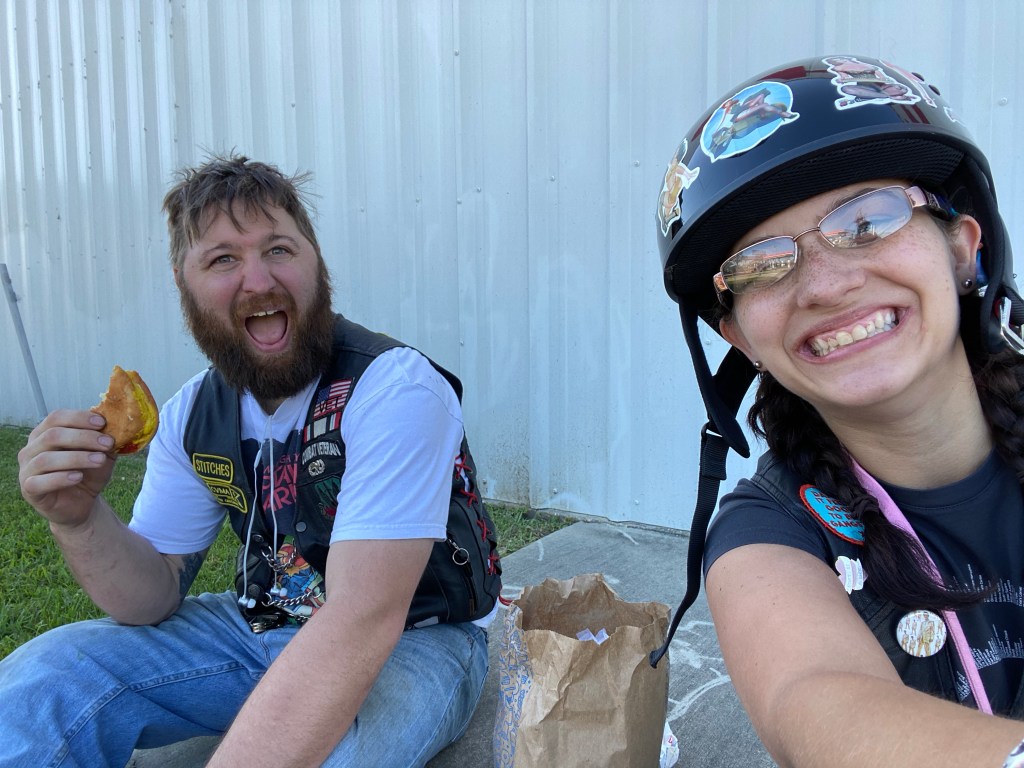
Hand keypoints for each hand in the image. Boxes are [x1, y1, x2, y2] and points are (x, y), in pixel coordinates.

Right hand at [18, 409, 117, 528]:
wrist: (82, 503)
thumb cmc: (89, 474)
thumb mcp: (102, 454)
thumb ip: (106, 440)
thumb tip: (118, 424)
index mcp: (46, 433)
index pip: (56, 417)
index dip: (79, 417)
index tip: (102, 423)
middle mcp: (32, 448)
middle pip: (52, 435)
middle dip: (83, 437)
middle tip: (107, 443)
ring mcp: (27, 469)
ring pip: (46, 458)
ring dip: (76, 458)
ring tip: (100, 460)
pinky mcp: (28, 489)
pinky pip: (39, 482)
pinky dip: (60, 478)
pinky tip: (78, 477)